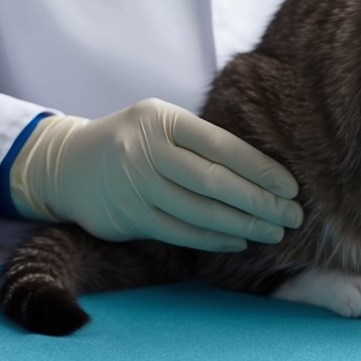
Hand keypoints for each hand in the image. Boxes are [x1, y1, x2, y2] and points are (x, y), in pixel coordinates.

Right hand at [9, 99, 302, 251]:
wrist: (66, 164)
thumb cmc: (134, 141)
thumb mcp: (163, 124)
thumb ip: (203, 142)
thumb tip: (265, 173)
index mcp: (164, 120)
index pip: (223, 147)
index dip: (261, 169)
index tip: (291, 187)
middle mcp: (147, 151)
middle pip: (215, 182)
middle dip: (260, 202)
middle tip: (294, 216)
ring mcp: (136, 186)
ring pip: (200, 211)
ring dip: (243, 225)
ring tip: (274, 231)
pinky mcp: (128, 217)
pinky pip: (181, 232)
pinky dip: (214, 238)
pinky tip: (239, 240)